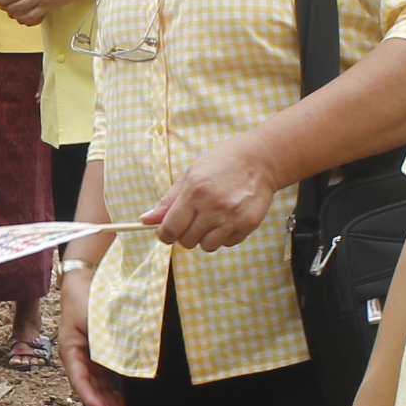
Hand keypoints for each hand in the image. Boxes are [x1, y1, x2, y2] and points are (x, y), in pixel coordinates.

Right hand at [58, 307, 126, 405]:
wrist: (84, 281)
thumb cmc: (86, 298)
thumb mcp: (95, 320)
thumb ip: (106, 342)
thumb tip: (122, 362)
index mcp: (70, 351)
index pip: (80, 381)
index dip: (91, 398)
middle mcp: (77, 358)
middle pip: (89, 388)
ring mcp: (87, 357)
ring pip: (98, 386)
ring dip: (109, 402)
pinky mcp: (98, 355)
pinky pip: (104, 377)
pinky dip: (112, 390)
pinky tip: (121, 401)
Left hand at [144, 135, 280, 250]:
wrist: (260, 159)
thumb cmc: (221, 163)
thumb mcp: (190, 175)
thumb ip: (168, 201)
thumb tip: (145, 220)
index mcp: (194, 192)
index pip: (170, 229)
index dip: (164, 235)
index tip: (166, 233)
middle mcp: (213, 207)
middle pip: (187, 241)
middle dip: (185, 234)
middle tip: (193, 220)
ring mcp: (232, 217)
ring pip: (207, 246)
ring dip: (205, 238)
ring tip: (211, 220)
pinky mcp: (248, 224)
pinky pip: (227, 243)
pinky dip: (224, 236)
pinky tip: (228, 218)